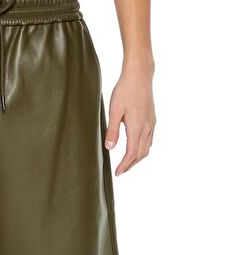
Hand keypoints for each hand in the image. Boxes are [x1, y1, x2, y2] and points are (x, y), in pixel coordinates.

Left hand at [105, 61, 155, 175]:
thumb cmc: (125, 90)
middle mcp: (147, 127)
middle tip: (121, 171)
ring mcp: (151, 123)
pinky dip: (143, 148)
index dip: (125, 165)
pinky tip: (136, 148)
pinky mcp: (152, 118)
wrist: (140, 74)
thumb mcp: (114, 110)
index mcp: (137, 127)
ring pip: (147, 147)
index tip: (118, 173)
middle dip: (131, 164)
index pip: (132, 153)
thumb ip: (112, 130)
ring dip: (137, 157)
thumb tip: (109, 148)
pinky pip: (149, 139)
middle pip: (141, 153)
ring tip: (127, 162)